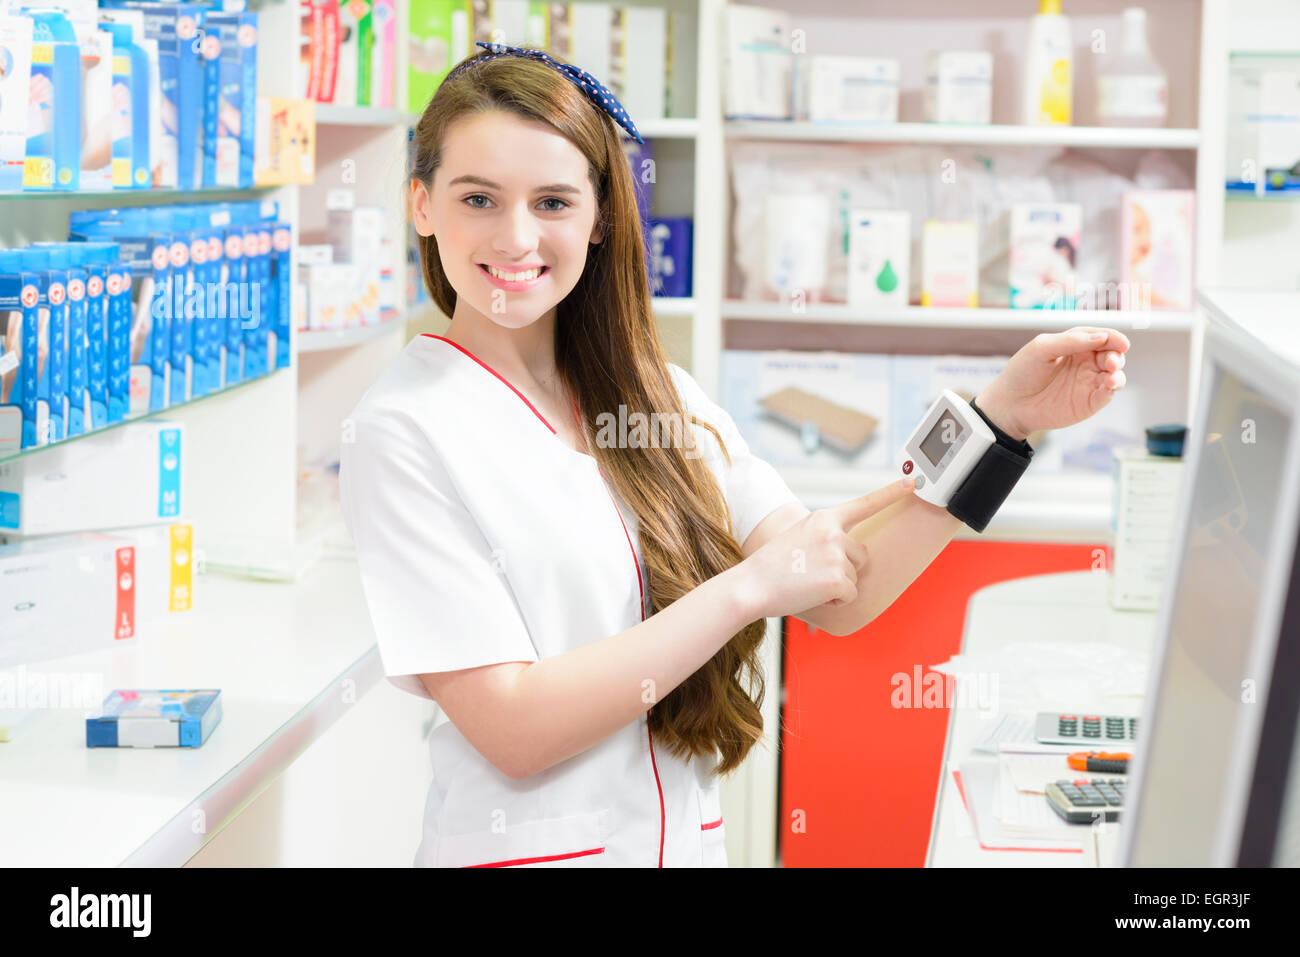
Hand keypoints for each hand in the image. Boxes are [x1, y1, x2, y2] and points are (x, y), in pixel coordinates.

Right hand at [735, 478, 915, 619]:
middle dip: (845, 569)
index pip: (864, 505)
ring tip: (807, 582)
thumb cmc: (771, 566)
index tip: (911, 483)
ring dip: (837, 585)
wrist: (751, 585)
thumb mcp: (798, 538)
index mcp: (824, 518)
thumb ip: (823, 537)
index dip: (890, 493)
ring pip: (855, 577)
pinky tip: (812, 594)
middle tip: (812, 572)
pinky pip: (850, 595)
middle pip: (861, 556)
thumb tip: (846, 554)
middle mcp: (834, 532)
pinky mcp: (839, 578)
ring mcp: (837, 554)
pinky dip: (835, 601)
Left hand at [975, 327, 1130, 441]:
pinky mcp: (1088, 402)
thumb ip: (1071, 341)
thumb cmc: (1021, 373)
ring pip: (1114, 373)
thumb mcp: (1041, 348)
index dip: (1113, 337)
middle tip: (1110, 361)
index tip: (1121, 342)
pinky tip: (1110, 385)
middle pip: (1112, 354)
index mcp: (1075, 345)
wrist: (1009, 404)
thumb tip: (1102, 336)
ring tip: (1111, 375)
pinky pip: (1107, 394)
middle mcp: (1085, 362)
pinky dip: (1113, 388)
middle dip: (1116, 355)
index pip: (1101, 337)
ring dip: (1118, 372)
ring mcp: (1088, 382)